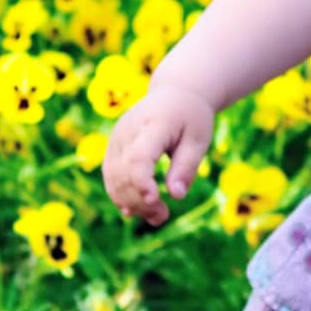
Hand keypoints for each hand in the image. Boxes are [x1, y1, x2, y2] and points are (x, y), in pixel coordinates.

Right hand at [101, 86, 214, 226]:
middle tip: (163, 217)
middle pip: (125, 172)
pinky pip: (111, 175)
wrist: (175, 93)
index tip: (154, 200)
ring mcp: (117, 138)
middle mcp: (129, 130)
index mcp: (154, 123)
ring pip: (113, 177)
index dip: (142, 181)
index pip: (139, 156)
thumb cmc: (191, 117)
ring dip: (131, 202)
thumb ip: (186, 166)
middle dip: (141, 200)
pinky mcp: (113, 146)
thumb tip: (177, 196)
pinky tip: (136, 210)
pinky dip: (121, 194)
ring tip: (156, 218)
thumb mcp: (199, 139)